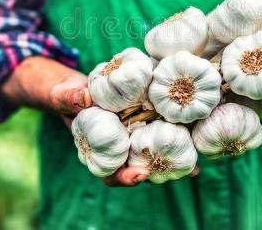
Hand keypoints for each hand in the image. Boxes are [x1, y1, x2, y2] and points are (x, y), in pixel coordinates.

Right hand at [2, 57, 200, 186]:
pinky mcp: (141, 117)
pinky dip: (175, 129)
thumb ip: (70, 97)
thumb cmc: (63, 93)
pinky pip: (159, 126)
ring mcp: (130, 133)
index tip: (138, 175)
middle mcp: (117, 146)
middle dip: (163, 171)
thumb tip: (85, 97)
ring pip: (153, 149)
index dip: (125, 176)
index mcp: (96, 150)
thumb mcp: (62, 94)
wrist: (73, 84)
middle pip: (140, 165)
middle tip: (186, 173)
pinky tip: (194, 129)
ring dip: (176, 155)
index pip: (110, 171)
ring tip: (199, 163)